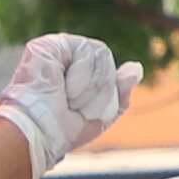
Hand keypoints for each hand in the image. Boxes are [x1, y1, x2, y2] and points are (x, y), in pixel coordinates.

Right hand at [0, 38, 135, 175]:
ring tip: (67, 97)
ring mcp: (56, 50)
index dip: (106, 92)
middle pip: (106, 60)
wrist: (42, 133)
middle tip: (74, 105)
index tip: (83, 111)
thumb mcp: (104, 114)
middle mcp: (66, 58)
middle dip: (100, 89)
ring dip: (90, 85)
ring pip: (101, 54)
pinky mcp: (47, 45)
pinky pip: (85, 50)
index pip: (108, 71)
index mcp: (76, 72)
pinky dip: (81, 75)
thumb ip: (120, 91)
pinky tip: (62, 86)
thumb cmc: (66, 130)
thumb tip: (136, 67)